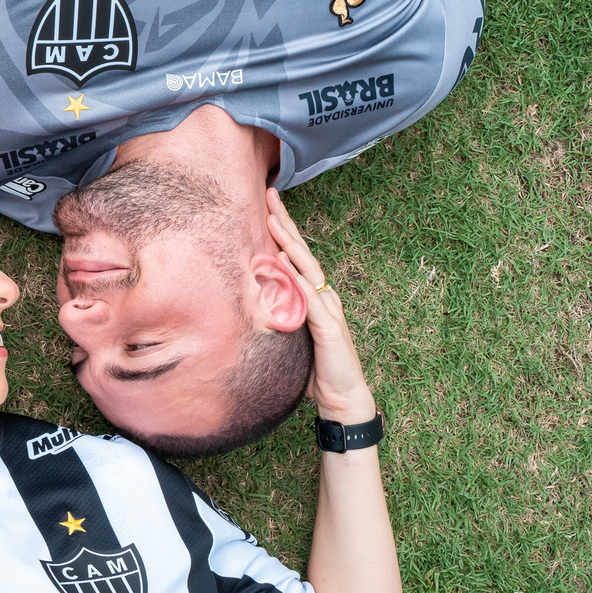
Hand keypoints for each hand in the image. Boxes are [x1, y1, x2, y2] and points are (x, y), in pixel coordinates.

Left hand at [266, 189, 375, 424]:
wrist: (342, 397)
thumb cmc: (315, 367)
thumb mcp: (289, 335)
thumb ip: (277, 315)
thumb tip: (250, 301)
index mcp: (314, 296)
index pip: (295, 256)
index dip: (282, 231)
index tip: (266, 205)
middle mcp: (323, 296)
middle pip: (302, 252)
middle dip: (285, 223)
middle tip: (270, 195)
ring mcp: (328, 309)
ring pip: (307, 269)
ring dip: (290, 245)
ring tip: (273, 222)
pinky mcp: (329, 328)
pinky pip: (312, 301)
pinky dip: (298, 283)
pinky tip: (286, 268)